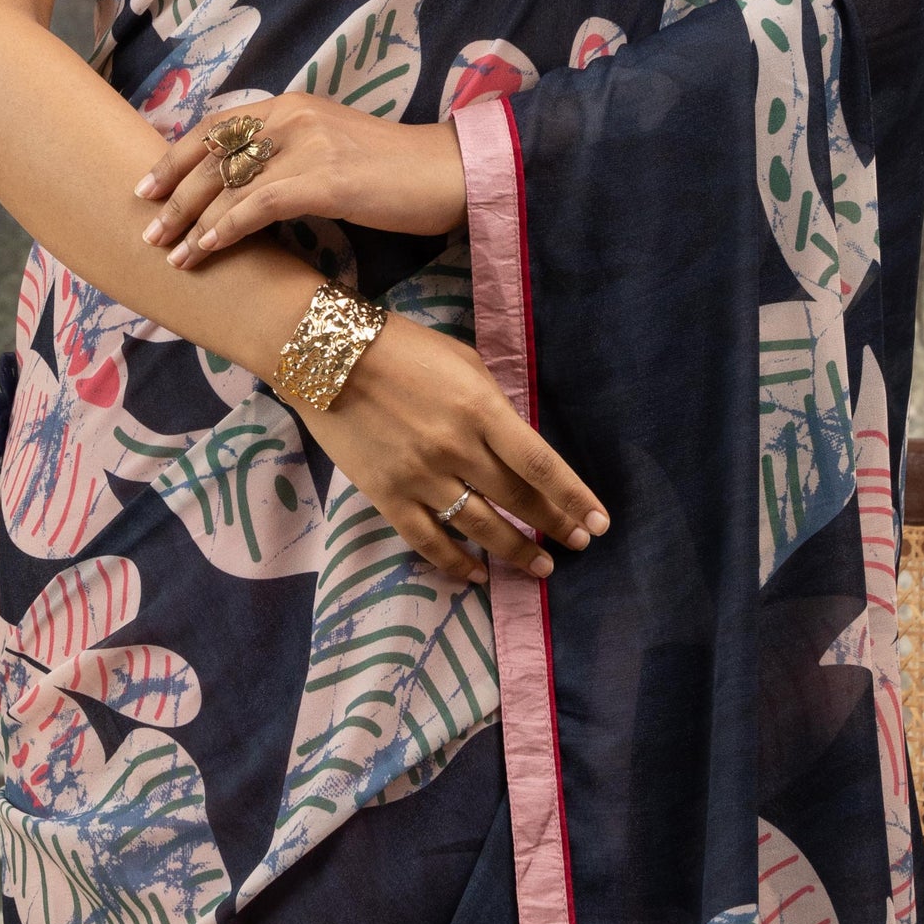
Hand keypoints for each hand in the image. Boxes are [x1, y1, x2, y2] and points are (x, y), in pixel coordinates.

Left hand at [136, 94, 465, 266]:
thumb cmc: (394, 171)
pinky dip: (225, 229)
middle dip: (172, 193)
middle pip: (212, 154)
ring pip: (228, 184)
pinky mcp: (324, 179)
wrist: (449, 172)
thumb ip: (289, 154)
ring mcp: (308, 144)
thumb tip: (246, 189)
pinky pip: (257, 206)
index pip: (217, 127)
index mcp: (291, 105)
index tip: (147, 186)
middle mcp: (292, 115)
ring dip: (191, 222)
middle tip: (146, 226)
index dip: (176, 157)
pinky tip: (206, 250)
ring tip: (168, 252)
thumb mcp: (332, 147)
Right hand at [296, 307, 608, 587]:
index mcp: (481, 409)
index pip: (541, 465)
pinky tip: (476, 576)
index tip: (598, 522)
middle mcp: (457, 448)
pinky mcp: (387, 495)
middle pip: (517, 499)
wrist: (325, 355)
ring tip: (541, 567)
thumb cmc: (402, 348)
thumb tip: (517, 445)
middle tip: (577, 545)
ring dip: (515, 551)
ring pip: (479, 528)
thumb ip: (493, 405)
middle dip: (554, 526)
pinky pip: (429, 541)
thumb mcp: (463, 361)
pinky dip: (455, 564)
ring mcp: (420, 476)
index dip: (574, 498)